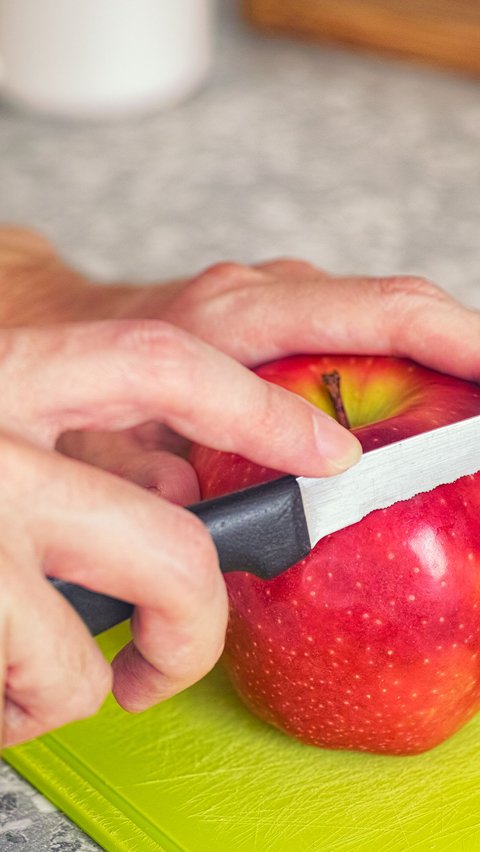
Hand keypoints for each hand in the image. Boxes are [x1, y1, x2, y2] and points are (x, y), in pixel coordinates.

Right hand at [0, 316, 358, 746]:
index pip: (157, 366)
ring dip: (81, 684)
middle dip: (194, 623)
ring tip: (46, 673)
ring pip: (81, 661)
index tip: (323, 451)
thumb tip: (180, 482)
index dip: (255, 408)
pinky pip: (21, 697)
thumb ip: (86, 435)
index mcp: (5, 375)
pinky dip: (20, 706)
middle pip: (166, 552)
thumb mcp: (0, 409)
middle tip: (173, 650)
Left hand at [62, 259, 479, 495]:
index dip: (435, 368)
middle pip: (394, 304)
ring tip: (474, 403)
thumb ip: (137, 470)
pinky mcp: (286, 310)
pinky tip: (437, 393)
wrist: (65, 328)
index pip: (354, 328)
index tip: (471, 425)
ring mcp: (277, 296)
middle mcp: (259, 295)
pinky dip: (413, 356)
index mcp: (220, 322)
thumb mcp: (95, 435)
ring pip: (387, 309)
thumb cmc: (83, 379)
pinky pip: (366, 323)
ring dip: (447, 351)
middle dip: (467, 347)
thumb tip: (197, 503)